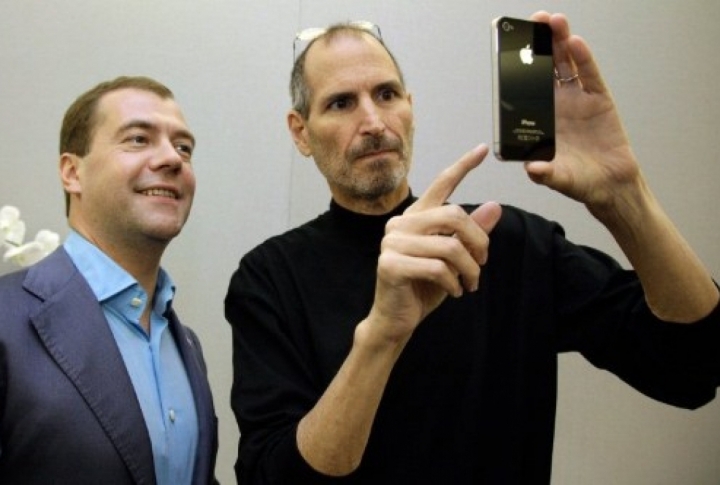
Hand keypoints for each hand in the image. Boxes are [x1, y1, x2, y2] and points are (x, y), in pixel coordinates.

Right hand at [366, 144, 501, 345]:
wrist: (397, 320)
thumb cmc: (423, 287)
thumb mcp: (454, 259)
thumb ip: (471, 233)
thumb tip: (495, 206)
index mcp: (415, 217)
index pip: (440, 185)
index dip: (462, 166)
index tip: (482, 149)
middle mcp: (400, 224)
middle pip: (453, 215)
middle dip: (478, 242)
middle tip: (483, 264)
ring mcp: (392, 243)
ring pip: (449, 246)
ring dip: (469, 269)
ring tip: (470, 284)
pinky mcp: (390, 265)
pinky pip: (437, 268)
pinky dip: (454, 283)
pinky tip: (454, 291)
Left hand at [526, 12, 641, 214]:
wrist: (610, 187)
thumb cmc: (579, 182)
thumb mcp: (558, 179)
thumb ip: (546, 173)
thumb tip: (533, 169)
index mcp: (541, 120)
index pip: (526, 89)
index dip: (520, 69)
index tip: (510, 49)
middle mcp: (557, 106)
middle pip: (546, 69)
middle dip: (539, 45)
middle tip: (532, 22)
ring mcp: (578, 101)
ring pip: (567, 66)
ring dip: (559, 43)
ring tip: (552, 21)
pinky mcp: (600, 101)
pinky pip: (590, 76)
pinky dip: (584, 59)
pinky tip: (575, 43)